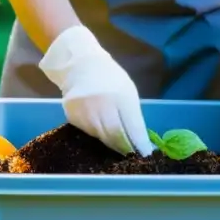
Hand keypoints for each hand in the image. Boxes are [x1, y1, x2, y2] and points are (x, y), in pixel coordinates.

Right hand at [40, 25, 154, 156]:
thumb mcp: (127, 90)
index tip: (145, 154)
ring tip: (118, 145)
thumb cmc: (109, 77)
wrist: (79, 65)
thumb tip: (138, 138)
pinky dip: (97, 134)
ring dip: (112, 143)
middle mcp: (103, 106)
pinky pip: (89, 132)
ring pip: (102, 137)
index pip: (133, 128)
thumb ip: (132, 114)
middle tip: (131, 154)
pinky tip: (101, 130)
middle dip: (126, 148)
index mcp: (121, 97)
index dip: (140, 144)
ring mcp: (86, 112)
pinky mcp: (74, 117)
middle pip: (116, 137)